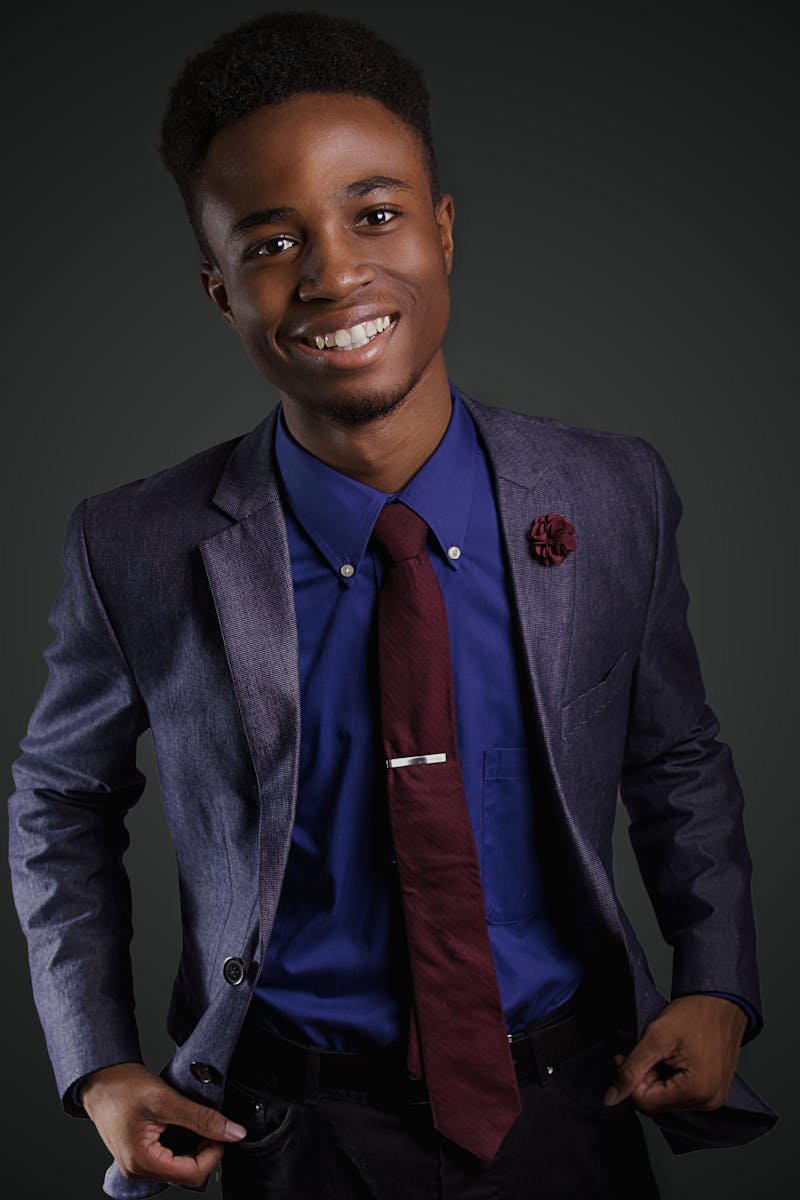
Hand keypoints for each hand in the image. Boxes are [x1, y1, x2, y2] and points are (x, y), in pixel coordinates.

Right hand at [79, 1062, 246, 1185]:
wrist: (100, 1079)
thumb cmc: (123, 1087)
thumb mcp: (166, 1099)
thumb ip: (201, 1118)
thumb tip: (234, 1133)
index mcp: (142, 1162)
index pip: (192, 1174)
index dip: (213, 1153)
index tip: (222, 1131)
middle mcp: (138, 1170)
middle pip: (186, 1174)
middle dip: (204, 1150)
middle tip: (210, 1123)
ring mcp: (137, 1165)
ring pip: (178, 1169)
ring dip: (193, 1147)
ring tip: (194, 1121)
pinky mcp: (138, 1156)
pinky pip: (168, 1160)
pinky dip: (181, 1145)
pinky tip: (182, 1125)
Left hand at [602, 994, 747, 1112]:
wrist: (721, 1001)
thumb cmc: (696, 1014)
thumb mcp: (656, 1038)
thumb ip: (631, 1069)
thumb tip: (611, 1097)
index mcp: (697, 1092)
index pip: (646, 1102)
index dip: (632, 1078)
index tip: (629, 1056)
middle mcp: (708, 1102)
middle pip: (658, 1102)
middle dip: (646, 1077)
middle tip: (649, 1050)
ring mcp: (713, 1097)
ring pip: (668, 1098)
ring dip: (659, 1076)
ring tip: (665, 1052)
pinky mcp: (713, 1090)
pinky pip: (682, 1093)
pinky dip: (672, 1077)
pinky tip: (674, 1058)